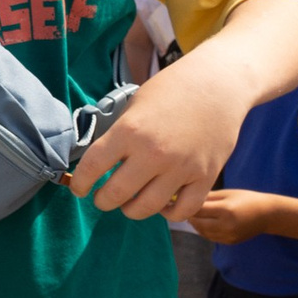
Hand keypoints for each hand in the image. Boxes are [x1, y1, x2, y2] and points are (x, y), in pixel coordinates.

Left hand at [66, 57, 236, 221]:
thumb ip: (118, 135)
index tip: (79, 188)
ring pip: (146, 208)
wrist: (218, 84)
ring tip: (128, 203)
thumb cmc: (172, 90)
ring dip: (131, 210)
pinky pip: (183, 211)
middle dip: (103, 201)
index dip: (80, 182)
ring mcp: (181, 168)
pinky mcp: (206, 177)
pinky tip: (161, 205)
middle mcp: (153, 153)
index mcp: (129, 131)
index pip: (92, 167)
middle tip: (102, 198)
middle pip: (116, 194)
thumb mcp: (134, 106)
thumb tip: (99, 163)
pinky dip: (169, 214)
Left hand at [186, 188, 283, 244]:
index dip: (184, 204)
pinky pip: (209, 236)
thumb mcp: (226, 194)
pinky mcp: (229, 242)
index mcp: (225, 210)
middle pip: (196, 222)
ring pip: (201, 231)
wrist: (267, 215)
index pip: (197, 210)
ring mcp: (227, 236)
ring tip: (195, 212)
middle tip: (182, 205)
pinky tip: (205, 220)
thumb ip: (206, 197)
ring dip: (195, 222)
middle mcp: (226, 226)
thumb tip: (183, 196)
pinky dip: (203, 229)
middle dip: (188, 214)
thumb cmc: (246, 198)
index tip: (174, 200)